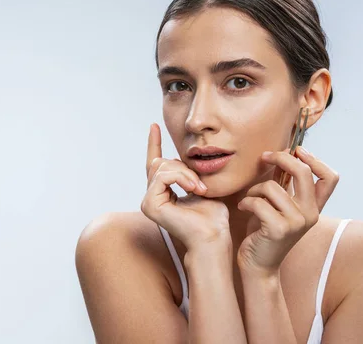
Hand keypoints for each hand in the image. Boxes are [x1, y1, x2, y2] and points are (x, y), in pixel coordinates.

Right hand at [141, 123, 230, 252]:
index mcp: (163, 192)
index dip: (154, 143)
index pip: (155, 163)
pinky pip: (163, 176)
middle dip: (184, 167)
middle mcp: (152, 196)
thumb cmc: (213, 217)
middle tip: (201, 185)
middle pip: (161, 162)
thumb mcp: (203, 186)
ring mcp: (148, 201)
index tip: (154, 126)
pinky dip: (181, 178)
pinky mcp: (149, 205)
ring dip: (186, 174)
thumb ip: (190, 173)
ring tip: (200, 188)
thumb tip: (185, 156)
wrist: (214, 236)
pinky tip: (194, 189)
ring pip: (162, 167)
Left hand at [236, 146, 339, 273]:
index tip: (297, 150)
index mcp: (314, 207)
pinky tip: (243, 208)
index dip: (315, 159)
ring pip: (272, 187)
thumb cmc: (265, 231)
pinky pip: (258, 202)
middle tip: (265, 156)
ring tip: (249, 198)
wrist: (259, 265)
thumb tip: (284, 153)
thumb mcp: (280, 205)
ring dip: (254, 189)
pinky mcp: (279, 229)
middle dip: (281, 158)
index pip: (330, 178)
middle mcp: (310, 214)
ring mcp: (296, 222)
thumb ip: (286, 183)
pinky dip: (246, 202)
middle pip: (303, 172)